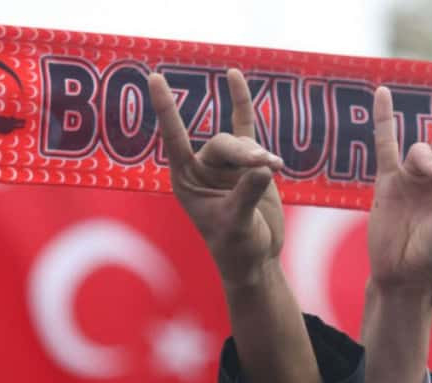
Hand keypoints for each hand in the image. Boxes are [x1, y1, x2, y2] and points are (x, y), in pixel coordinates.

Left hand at [150, 69, 322, 382]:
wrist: (256, 258)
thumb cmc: (238, 248)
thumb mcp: (238, 224)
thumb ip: (247, 195)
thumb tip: (262, 169)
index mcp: (186, 180)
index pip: (174, 138)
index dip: (167, 108)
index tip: (154, 78)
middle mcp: (202, 167)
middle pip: (223, 143)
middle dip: (245, 154)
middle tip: (266, 168)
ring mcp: (225, 163)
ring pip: (243, 143)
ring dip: (260, 155)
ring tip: (277, 170)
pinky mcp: (248, 162)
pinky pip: (243, 124)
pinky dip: (240, 101)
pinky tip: (233, 75)